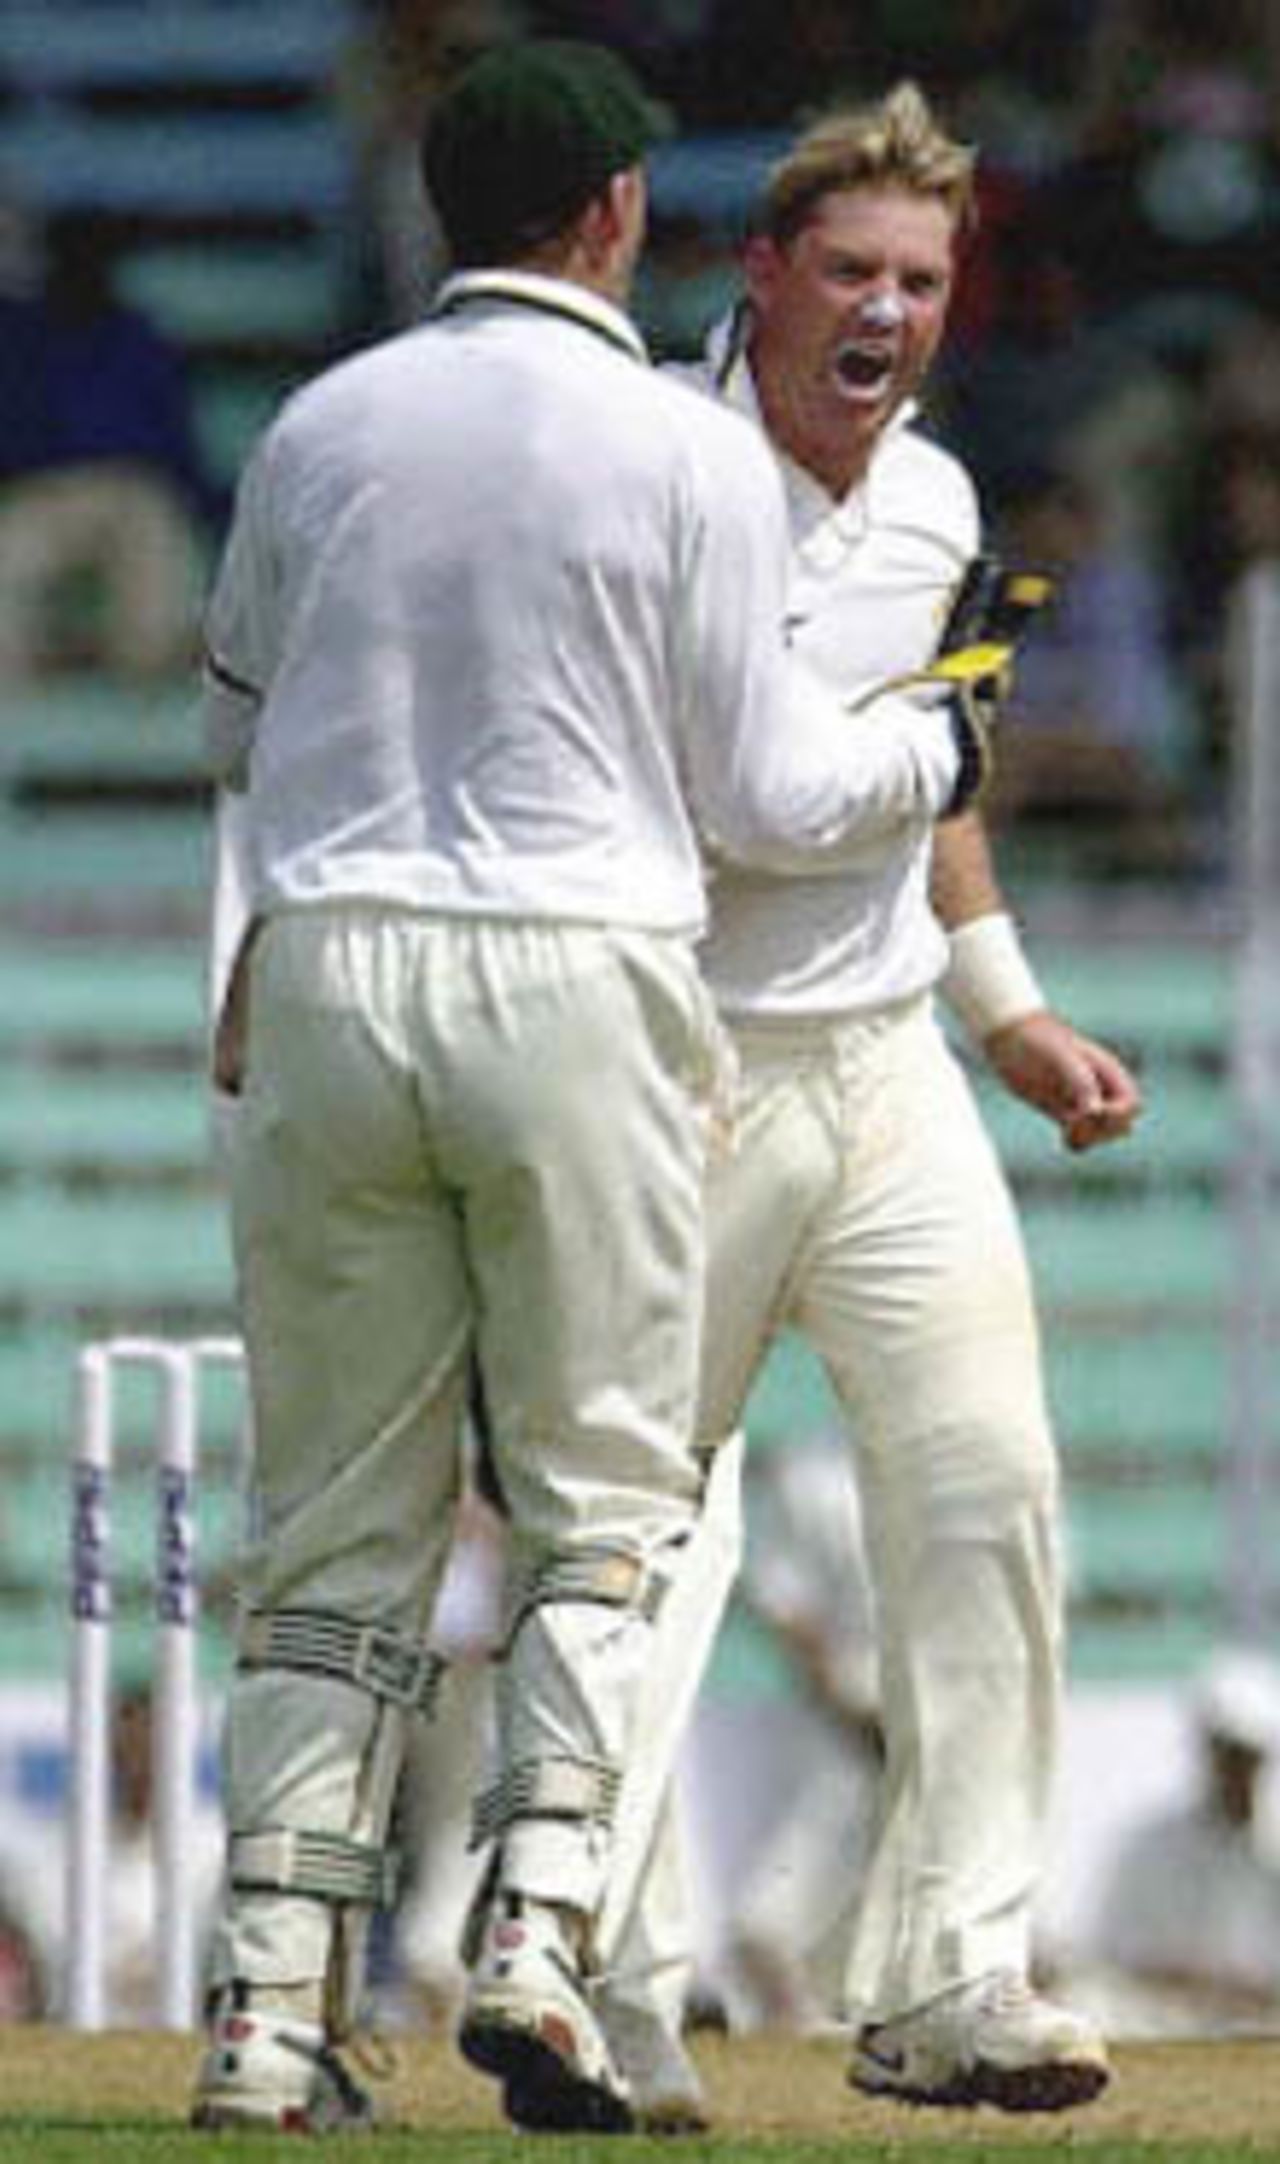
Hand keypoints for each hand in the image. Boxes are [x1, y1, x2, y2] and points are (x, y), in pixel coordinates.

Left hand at [984, 1010, 1141, 1152]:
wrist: (1008, 1035)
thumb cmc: (1037, 1039)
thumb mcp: (1060, 1057)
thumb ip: (1082, 1082)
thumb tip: (1096, 1112)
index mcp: (1106, 1070)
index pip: (1131, 1104)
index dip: (1118, 1115)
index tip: (1091, 1112)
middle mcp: (1098, 1087)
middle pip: (1121, 1122)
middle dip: (1105, 1130)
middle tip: (1075, 1123)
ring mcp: (1080, 1099)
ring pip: (1102, 1131)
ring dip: (1090, 1138)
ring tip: (1068, 1132)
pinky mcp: (1061, 1110)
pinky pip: (1080, 1134)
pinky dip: (1077, 1141)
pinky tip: (1063, 1137)